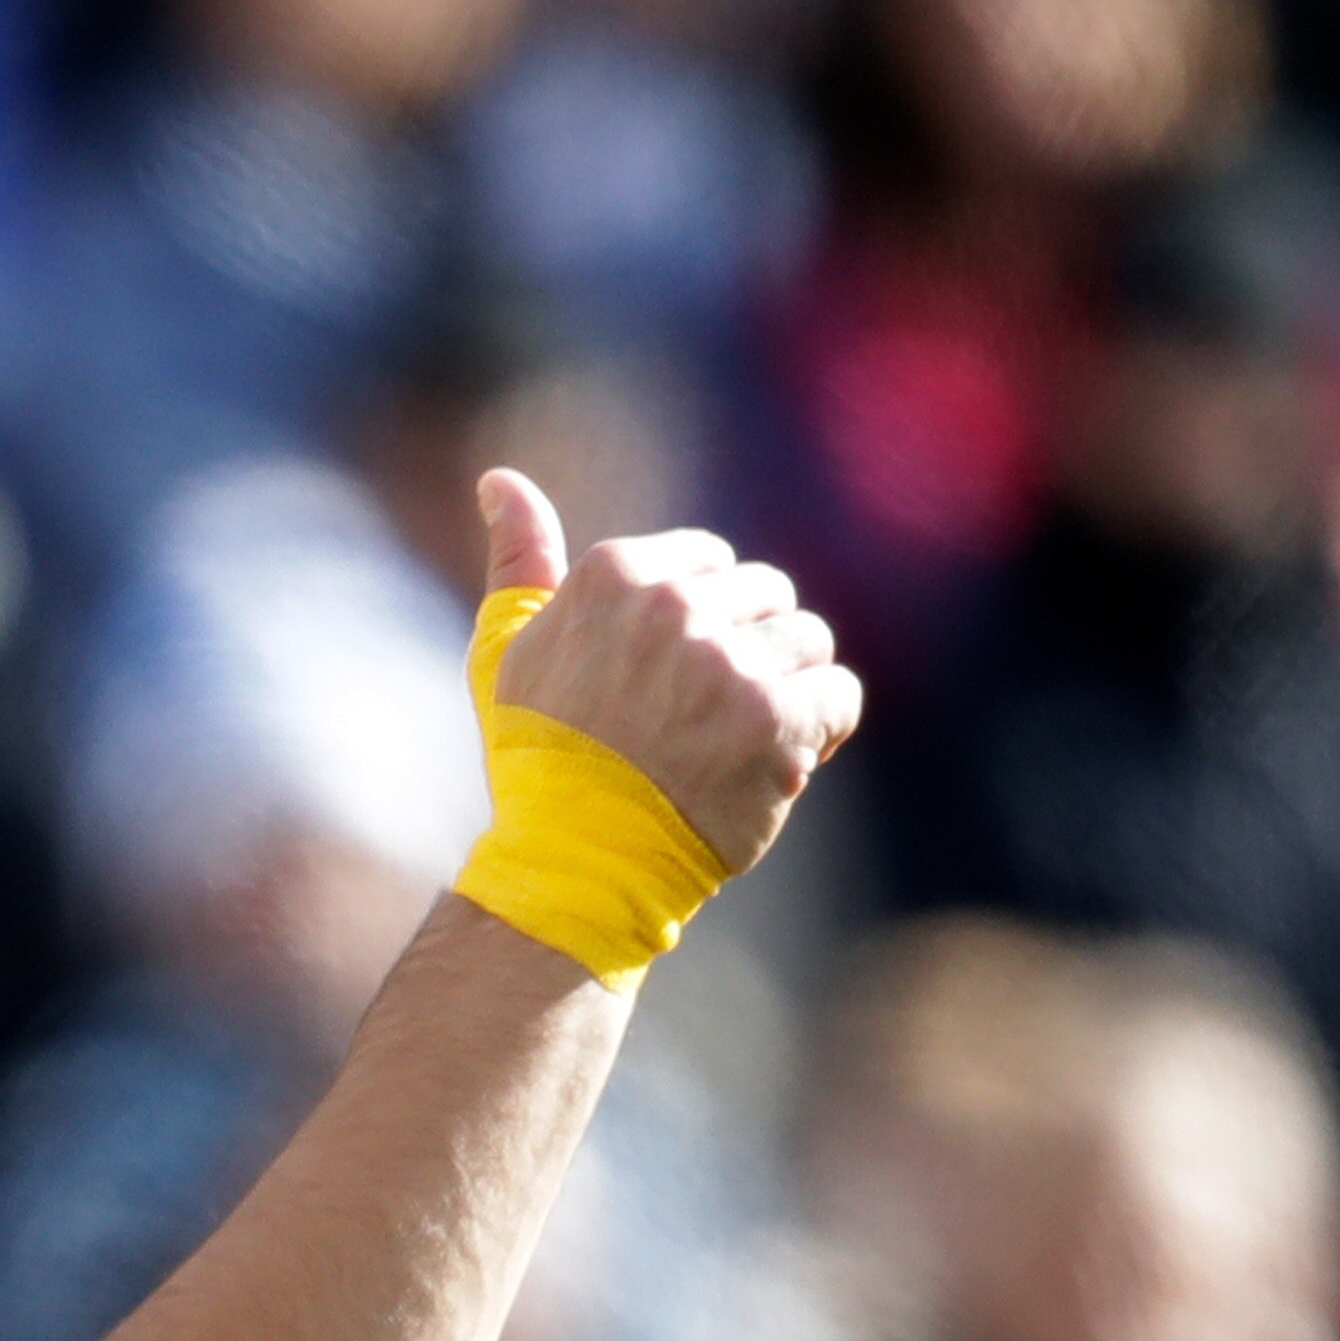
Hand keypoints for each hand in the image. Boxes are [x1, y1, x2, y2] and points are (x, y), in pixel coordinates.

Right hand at [478, 470, 859, 874]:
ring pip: (810, 640)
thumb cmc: (537, 759)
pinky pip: (839, 694)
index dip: (707, 619)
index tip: (676, 674)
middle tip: (712, 715)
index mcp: (615, 576)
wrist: (573, 861)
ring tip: (744, 739)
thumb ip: (519, 559)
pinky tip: (780, 761)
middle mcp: (675, 607)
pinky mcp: (778, 721)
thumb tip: (500, 479)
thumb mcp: (506, 650)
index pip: (711, 561)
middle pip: (768, 595)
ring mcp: (730, 664)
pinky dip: (822, 729)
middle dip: (752, 649)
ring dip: (789, 689)